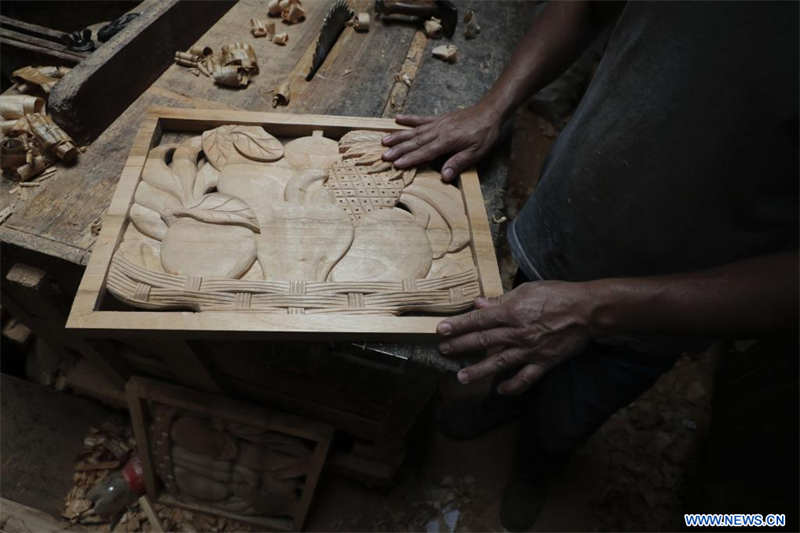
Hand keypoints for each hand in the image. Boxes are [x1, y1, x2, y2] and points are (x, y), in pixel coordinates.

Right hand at [381, 103, 501, 181]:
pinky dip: (409, 119)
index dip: (410, 159)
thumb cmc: (485, 134)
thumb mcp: (477, 152)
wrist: (490, 112)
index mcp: (447, 141)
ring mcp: (438, 123)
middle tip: (383, 155)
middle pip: (415, 142)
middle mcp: (439, 131)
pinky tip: (397, 119)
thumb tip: (444, 176)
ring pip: (414, 131)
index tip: (396, 164)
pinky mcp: (439, 119)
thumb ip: (459, 163)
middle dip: (398, 149)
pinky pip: (421, 119)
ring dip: (398, 136)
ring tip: (384, 141)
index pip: (425, 152)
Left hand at [436, 281, 594, 393]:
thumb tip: (480, 303)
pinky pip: (525, 378)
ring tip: (462, 377)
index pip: (479, 319)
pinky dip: (513, 386)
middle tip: (444, 351)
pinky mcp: (544, 362)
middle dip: (461, 346)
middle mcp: (517, 332)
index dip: (459, 325)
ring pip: (499, 362)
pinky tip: (500, 390)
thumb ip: (501, 299)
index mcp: (512, 312)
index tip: (441, 330)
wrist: (587, 311)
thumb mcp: (527, 290)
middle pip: (483, 340)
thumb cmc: (558, 295)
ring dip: (479, 371)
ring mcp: (530, 350)